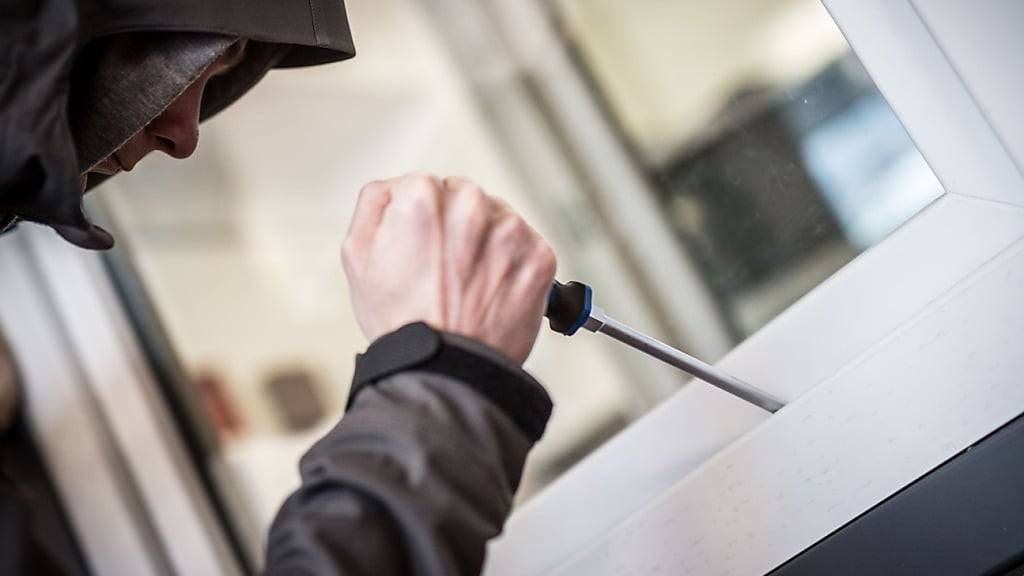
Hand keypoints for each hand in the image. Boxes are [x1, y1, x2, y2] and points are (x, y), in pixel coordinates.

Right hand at [342, 174, 556, 363]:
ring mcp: (510, 231)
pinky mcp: (539, 256)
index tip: (423, 246)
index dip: (421, 218)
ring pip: (497, 217)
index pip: (427, 184)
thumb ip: (374, 203)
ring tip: (468, 282)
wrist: (446, 370)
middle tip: (445, 268)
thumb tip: (395, 186)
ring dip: (486, 241)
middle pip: (464, 196)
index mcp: (423, 198)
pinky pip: (526, 244)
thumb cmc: (402, 320)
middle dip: (456, 224)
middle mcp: (471, 206)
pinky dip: (513, 263)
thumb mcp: (358, 256)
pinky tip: (491, 289)